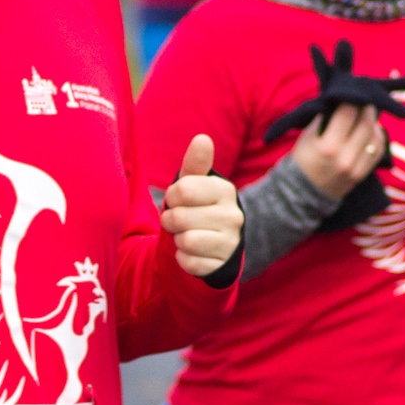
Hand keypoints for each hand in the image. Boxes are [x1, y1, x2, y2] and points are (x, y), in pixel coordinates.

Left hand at [162, 134, 243, 276]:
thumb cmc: (199, 206)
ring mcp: (230, 243)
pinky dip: (182, 258)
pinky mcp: (221, 266)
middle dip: (171, 220)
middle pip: (180, 217)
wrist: (215, 243)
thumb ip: (196, 163)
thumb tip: (202, 138)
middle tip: (179, 220)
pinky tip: (192, 252)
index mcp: (225, 191)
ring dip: (177, 239)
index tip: (178, 199)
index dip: (172, 196)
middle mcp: (234, 216)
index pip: (183, 189)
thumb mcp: (195, 184)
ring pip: (186, 241)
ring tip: (187, 234)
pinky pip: (188, 262)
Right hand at [290, 104, 384, 198]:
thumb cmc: (302, 159)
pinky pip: (378, 152)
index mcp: (328, 146)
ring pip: (376, 138)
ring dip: (374, 123)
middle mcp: (345, 158)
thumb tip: (342, 102)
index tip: (351, 94)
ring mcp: (356, 169)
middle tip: (365, 102)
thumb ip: (325, 119)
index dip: (351, 100)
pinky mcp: (362, 175)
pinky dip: (377, 138)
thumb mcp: (307, 136)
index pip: (347, 114)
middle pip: (365, 125)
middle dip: (367, 109)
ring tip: (368, 116)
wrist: (302, 192)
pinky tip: (372, 131)